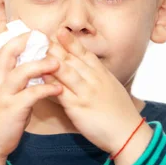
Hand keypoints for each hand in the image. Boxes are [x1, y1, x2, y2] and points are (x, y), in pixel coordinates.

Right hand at [0, 23, 62, 161]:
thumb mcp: (2, 96)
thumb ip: (13, 82)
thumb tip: (31, 69)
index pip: (2, 50)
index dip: (16, 38)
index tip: (32, 31)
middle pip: (8, 53)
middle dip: (25, 42)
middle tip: (44, 37)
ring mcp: (4, 95)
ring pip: (21, 72)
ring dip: (41, 65)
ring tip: (58, 63)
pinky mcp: (13, 110)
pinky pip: (31, 95)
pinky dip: (47, 90)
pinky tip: (59, 89)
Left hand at [43, 27, 143, 153]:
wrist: (128, 134)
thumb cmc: (120, 113)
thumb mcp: (112, 87)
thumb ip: (98, 76)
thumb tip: (85, 68)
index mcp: (103, 74)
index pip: (85, 53)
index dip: (71, 42)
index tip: (60, 31)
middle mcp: (94, 80)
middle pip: (72, 59)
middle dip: (56, 47)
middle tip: (41, 37)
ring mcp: (86, 93)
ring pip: (66, 72)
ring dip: (51, 61)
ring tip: (37, 51)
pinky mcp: (78, 107)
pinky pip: (61, 92)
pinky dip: (50, 83)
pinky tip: (40, 77)